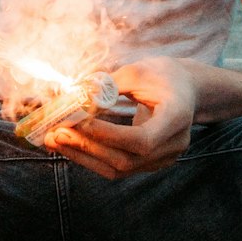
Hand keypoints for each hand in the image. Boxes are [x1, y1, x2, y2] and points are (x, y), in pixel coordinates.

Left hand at [43, 57, 196, 180]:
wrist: (187, 89)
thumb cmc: (163, 75)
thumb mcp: (137, 71)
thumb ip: (107, 86)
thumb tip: (72, 99)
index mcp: (177, 117)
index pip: (142, 140)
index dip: (108, 135)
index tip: (78, 122)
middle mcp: (174, 144)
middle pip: (127, 159)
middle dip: (87, 147)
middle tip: (56, 132)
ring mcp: (163, 158)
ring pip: (119, 169)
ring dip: (83, 155)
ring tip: (54, 140)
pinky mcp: (150, 163)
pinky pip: (118, 167)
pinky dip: (92, 157)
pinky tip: (70, 145)